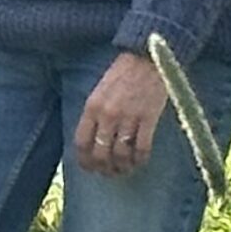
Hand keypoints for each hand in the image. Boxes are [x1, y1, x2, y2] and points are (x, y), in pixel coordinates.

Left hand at [73, 52, 169, 176]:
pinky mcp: (148, 119)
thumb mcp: (99, 92)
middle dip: (103, 168)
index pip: (82, 142)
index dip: (84, 160)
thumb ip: (95, 114)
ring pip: (121, 155)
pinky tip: (140, 161)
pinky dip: (140, 159)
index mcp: (92, 107)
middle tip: (109, 173)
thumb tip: (93, 140)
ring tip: (125, 169)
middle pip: (101, 153)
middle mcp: (107, 115)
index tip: (89, 168)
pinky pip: (142, 148)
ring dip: (122, 167)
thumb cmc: (122, 74)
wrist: (146, 59)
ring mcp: (128, 118)